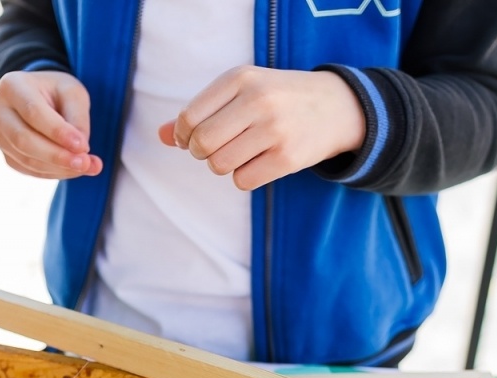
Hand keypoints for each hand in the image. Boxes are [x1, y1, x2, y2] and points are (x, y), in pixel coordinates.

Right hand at [0, 70, 102, 178]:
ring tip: (88, 166)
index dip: (58, 132)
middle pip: (23, 140)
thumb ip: (78, 119)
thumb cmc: (57, 92)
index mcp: (12, 86)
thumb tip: (81, 152)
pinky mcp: (6, 154)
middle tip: (86, 163)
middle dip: (57, 156)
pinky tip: (74, 169)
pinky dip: (54, 172)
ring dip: (59, 168)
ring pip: (26, 159)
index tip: (83, 146)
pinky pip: (29, 169)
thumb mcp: (73, 94)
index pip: (33, 112)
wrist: (40, 98)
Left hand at [160, 67, 365, 191]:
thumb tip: (160, 136)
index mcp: (241, 78)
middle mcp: (257, 100)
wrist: (336, 107)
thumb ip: (200, 113)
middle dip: (202, 153)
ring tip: (241, 153)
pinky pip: (242, 180)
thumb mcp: (241, 92)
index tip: (193, 138)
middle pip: (201, 145)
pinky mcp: (287, 158)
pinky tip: (259, 162)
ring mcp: (274, 129)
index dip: (183, 136)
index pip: (189, 118)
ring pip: (219, 165)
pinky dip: (243, 177)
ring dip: (223, 165)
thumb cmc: (277, 99)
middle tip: (217, 148)